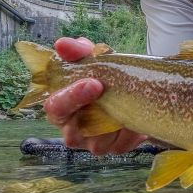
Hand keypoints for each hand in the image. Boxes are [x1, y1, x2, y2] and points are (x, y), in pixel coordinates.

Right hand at [43, 36, 146, 154]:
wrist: (136, 87)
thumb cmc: (106, 76)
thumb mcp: (95, 59)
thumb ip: (77, 52)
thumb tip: (62, 44)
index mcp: (61, 107)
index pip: (54, 108)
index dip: (70, 97)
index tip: (93, 81)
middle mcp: (73, 130)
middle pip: (71, 134)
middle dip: (92, 113)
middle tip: (107, 89)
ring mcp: (94, 143)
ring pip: (98, 143)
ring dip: (115, 121)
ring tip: (130, 100)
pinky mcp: (115, 148)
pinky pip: (121, 145)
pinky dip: (132, 131)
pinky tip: (138, 116)